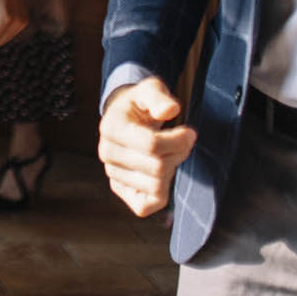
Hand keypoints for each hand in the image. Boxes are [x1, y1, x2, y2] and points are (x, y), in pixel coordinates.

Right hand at [98, 75, 196, 216]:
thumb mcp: (150, 89)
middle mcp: (107, 153)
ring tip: (171, 154)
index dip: (179, 140)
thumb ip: (159, 97)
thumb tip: (171, 110)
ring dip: (172, 170)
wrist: (124, 116)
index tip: (189, 132)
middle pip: (157, 168)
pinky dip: (160, 195)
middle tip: (182, 142)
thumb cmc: (140, 103)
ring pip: (155, 187)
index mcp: (111, 128)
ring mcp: (112, 173)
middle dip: (178, 154)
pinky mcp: (120, 189)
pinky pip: (144, 206)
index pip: (152, 145)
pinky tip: (164, 174)